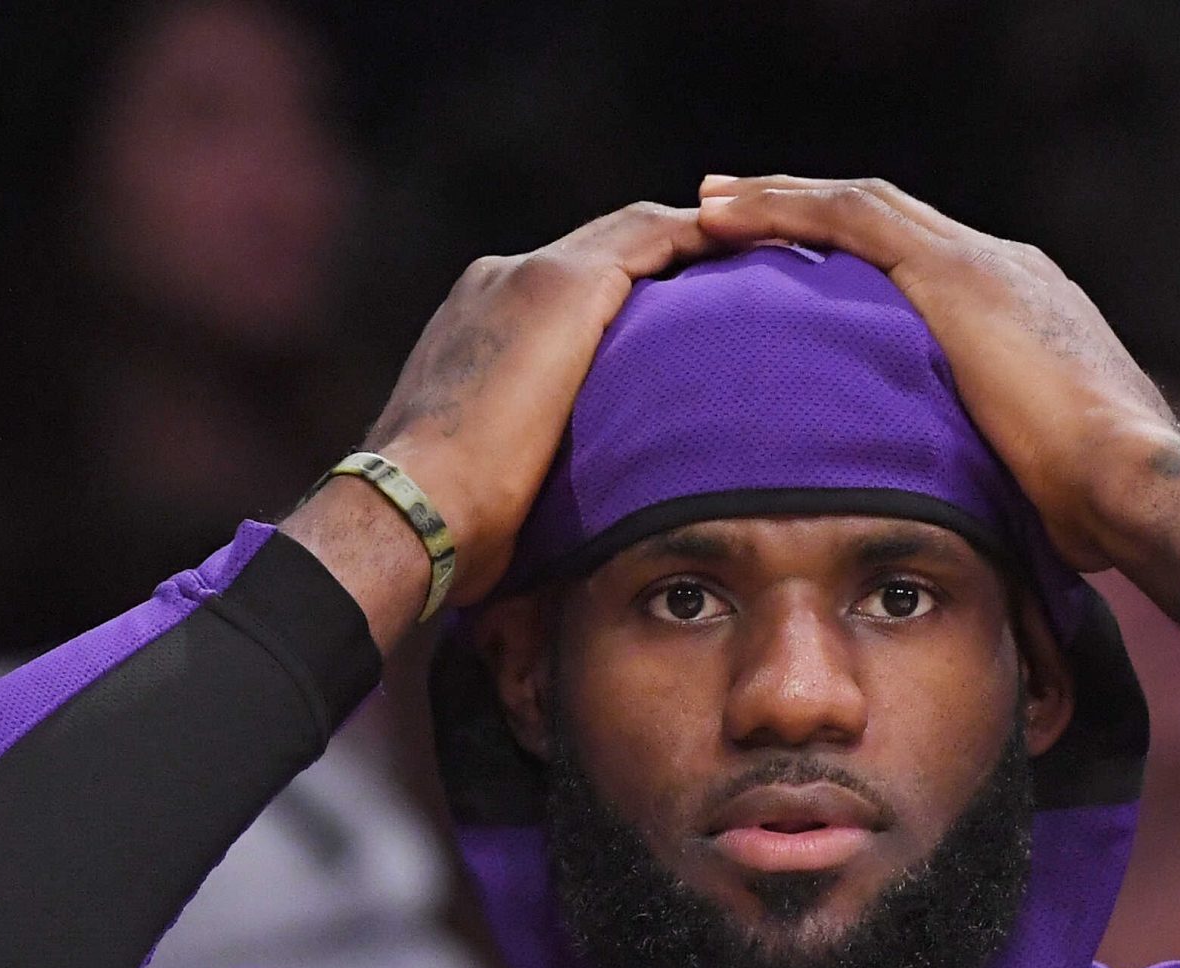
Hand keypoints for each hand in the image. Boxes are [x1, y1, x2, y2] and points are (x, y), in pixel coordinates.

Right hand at [288, 201, 718, 646]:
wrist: (412, 507)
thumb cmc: (450, 523)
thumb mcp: (498, 475)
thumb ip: (537, 457)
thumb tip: (574, 503)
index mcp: (479, 323)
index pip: (574, 288)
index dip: (637, 291)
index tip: (691, 314)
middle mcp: (498, 282)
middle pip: (610, 247)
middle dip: (675, 254)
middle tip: (746, 268)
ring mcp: (527, 276)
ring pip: (636, 231)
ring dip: (702, 237)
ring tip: (766, 250)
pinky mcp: (560, 285)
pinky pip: (655, 236)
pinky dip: (706, 237)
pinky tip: (757, 247)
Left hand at [696, 175, 1179, 609]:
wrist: (1128, 481)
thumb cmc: (1090, 511)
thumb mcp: (1023, 485)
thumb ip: (980, 478)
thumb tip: (950, 525)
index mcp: (1023, 316)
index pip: (922, 276)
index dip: (855, 273)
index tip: (799, 284)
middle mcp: (1004, 271)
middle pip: (886, 226)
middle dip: (809, 219)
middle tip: (733, 220)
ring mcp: (980, 264)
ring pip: (858, 207)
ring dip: (779, 203)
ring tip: (709, 207)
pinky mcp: (953, 273)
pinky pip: (848, 218)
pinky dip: (781, 209)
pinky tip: (719, 215)